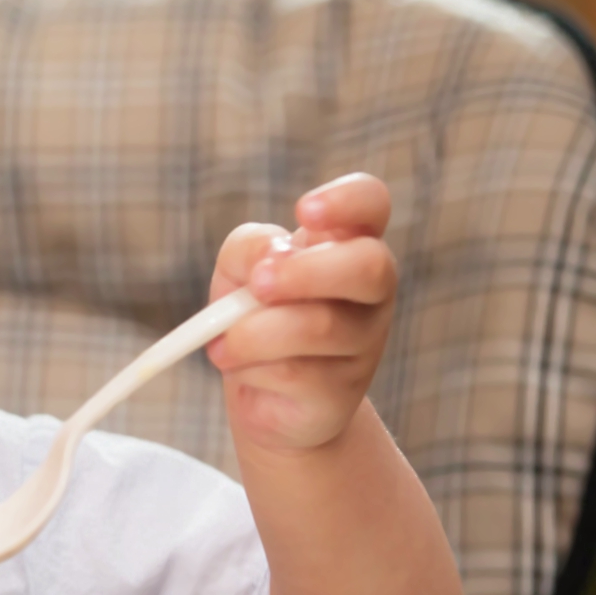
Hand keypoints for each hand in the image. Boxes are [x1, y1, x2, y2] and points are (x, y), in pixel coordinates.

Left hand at [206, 173, 396, 452]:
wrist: (262, 394)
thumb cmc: (256, 315)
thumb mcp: (239, 270)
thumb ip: (249, 249)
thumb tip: (271, 257)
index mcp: (348, 243)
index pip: (372, 203)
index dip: (347, 200)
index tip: (302, 212)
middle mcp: (371, 289)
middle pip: (369, 265)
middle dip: (304, 271)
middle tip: (258, 285)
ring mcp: (365, 342)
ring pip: (320, 326)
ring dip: (255, 331)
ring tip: (223, 342)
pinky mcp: (343, 390)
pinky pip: (294, 372)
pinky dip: (251, 367)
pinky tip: (240, 366)